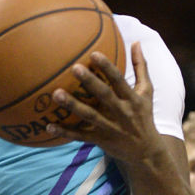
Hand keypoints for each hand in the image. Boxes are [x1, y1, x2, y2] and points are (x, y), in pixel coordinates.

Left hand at [46, 42, 164, 161]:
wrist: (146, 152)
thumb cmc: (143, 115)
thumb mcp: (146, 92)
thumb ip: (141, 67)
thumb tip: (136, 42)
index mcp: (132, 98)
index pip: (119, 80)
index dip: (108, 67)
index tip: (94, 53)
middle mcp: (121, 113)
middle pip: (104, 96)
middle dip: (90, 82)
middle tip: (74, 67)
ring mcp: (110, 128)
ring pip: (89, 116)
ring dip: (72, 106)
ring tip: (56, 94)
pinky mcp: (100, 140)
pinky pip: (80, 136)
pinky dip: (65, 132)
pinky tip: (48, 126)